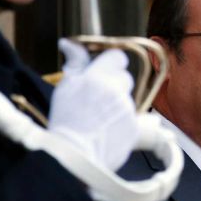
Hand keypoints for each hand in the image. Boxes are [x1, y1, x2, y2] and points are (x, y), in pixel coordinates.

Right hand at [48, 39, 136, 171]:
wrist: (74, 156)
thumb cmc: (66, 122)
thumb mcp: (65, 87)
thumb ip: (75, 64)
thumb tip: (71, 44)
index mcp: (97, 78)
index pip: (118, 57)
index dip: (112, 62)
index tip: (106, 67)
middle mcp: (116, 92)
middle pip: (124, 78)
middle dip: (114, 84)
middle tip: (98, 98)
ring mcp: (128, 110)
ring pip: (127, 99)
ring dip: (117, 105)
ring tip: (99, 118)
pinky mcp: (135, 126)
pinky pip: (133, 117)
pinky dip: (123, 121)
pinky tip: (107, 129)